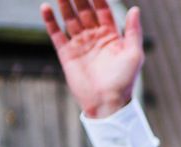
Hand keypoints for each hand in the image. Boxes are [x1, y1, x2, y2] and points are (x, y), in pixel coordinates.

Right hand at [41, 0, 142, 118]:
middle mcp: (95, 37)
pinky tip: (46, 7)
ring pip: (70, 18)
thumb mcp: (133, 55)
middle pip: (85, 11)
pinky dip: (50, 21)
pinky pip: (56, 33)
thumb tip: (135, 9)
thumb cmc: (124, 81)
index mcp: (111, 36)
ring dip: (65, 4)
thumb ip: (133, 31)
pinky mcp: (66, 53)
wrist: (107, 103)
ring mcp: (80, 44)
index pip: (102, 10)